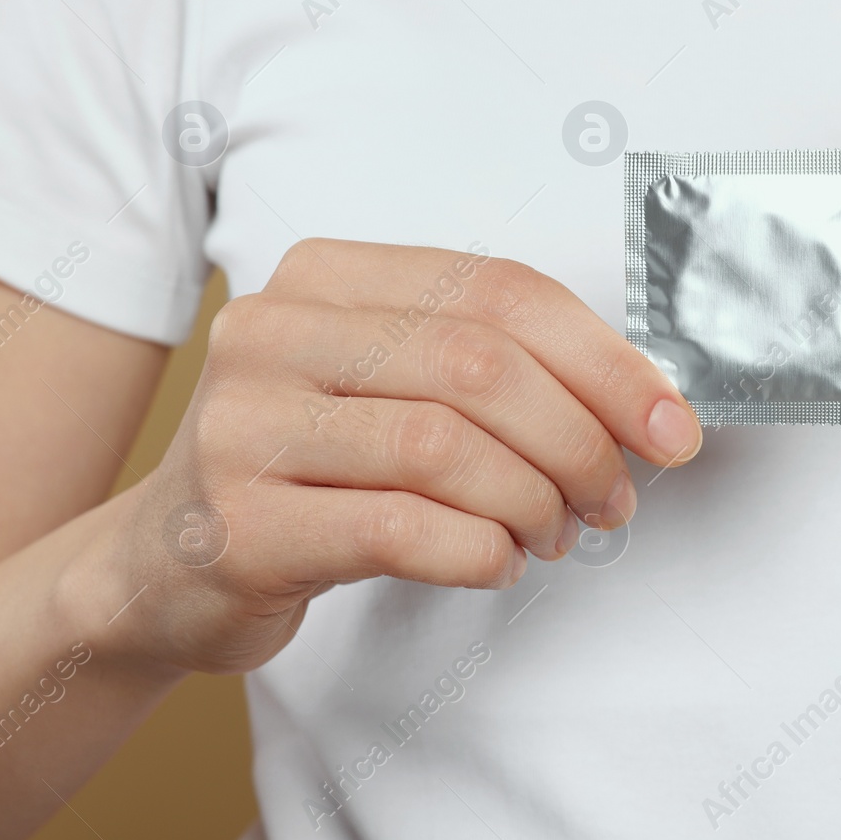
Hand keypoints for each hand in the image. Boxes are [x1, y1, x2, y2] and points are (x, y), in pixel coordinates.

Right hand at [83, 240, 701, 673]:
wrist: (169, 564)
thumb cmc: (318, 467)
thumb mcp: (395, 387)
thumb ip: (501, 369)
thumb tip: (652, 402)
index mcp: (326, 276)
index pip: (501, 291)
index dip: (606, 361)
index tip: (671, 427)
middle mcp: (273, 330)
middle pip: (479, 364)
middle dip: (580, 439)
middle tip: (614, 497)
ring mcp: (243, 425)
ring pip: (444, 446)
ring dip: (535, 501)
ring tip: (556, 533)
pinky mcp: (238, 524)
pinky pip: (400, 528)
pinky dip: (480, 550)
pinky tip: (498, 560)